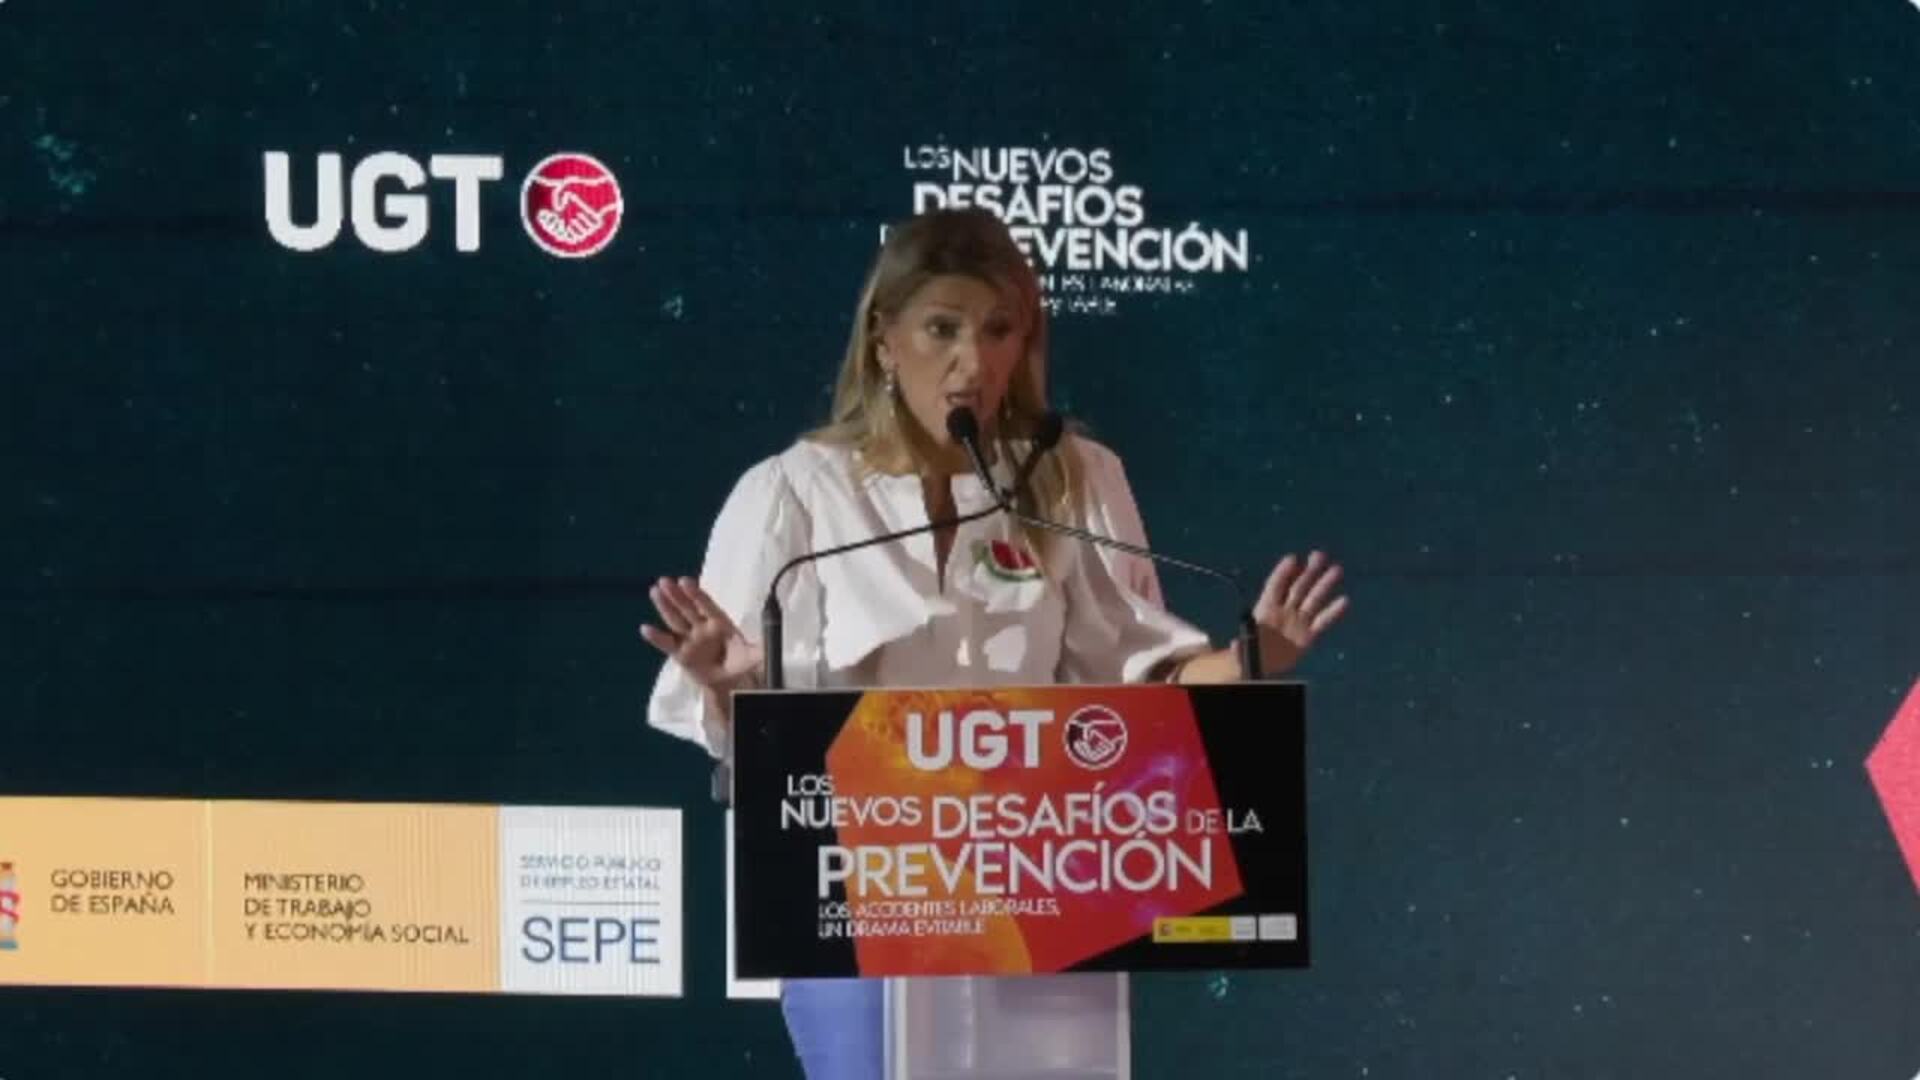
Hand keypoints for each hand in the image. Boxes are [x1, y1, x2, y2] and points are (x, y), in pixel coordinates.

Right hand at [637, 577, 763, 695]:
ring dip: (665, 607)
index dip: (697, 594)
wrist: (730, 682)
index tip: (686, 581)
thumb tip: (773, 639)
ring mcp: (690, 639)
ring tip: (655, 592)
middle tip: (665, 581)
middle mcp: (702, 627)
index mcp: (719, 623)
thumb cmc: (741, 663)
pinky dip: (656, 637)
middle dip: (677, 595)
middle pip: (688, 609)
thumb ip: (760, 646)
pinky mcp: (681, 654)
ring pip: (676, 620)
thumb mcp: (754, 654)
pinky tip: (646, 629)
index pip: (707, 606)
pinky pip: (667, 644)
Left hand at [1251, 551, 1347, 675]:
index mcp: (1265, 609)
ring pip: (1313, 600)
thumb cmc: (1249, 653)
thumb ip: (1239, 649)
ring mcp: (1298, 621)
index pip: (1275, 587)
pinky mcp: (1309, 635)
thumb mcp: (1239, 653)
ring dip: (1324, 584)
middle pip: (1297, 587)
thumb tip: (1234, 645)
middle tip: (1319, 555)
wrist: (1262, 665)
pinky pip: (1322, 622)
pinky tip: (1344, 601)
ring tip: (1336, 569)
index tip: (1293, 559)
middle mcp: (1284, 611)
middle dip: (1308, 571)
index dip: (1283, 572)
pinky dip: (1333, 612)